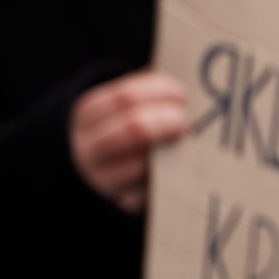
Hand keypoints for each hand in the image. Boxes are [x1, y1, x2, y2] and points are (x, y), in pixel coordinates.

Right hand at [68, 70, 189, 213]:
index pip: (126, 97)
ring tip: (191, 143)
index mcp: (88, 114)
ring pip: (142, 165)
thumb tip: (189, 75)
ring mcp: (102, 178)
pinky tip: (183, 169)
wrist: (87, 171)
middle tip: (188, 121)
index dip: (161, 92)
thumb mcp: (118, 108)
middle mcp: (88, 147)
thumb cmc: (117, 129)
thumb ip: (146, 94)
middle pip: (134, 128)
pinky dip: (169, 180)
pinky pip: (150, 192)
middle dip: (168, 121)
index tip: (184, 94)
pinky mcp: (121, 203)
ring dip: (172, 152)